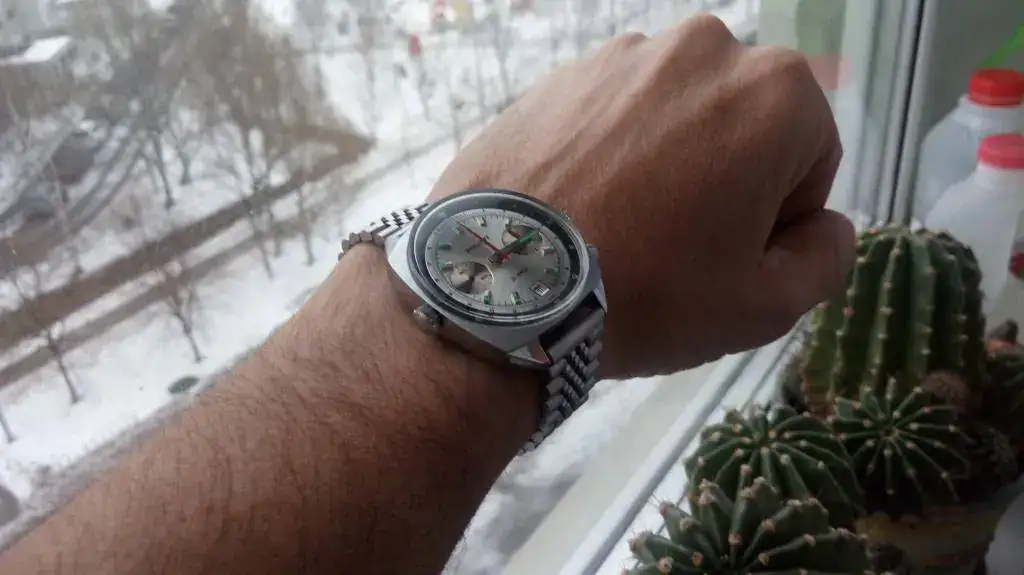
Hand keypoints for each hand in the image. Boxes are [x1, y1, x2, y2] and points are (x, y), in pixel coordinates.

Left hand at [428, 15, 853, 377]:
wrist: (501, 284)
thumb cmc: (647, 294)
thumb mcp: (765, 306)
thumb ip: (827, 257)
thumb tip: (827, 225)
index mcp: (775, 91)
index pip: (811, 160)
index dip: (777, 221)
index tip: (724, 257)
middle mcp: (704, 48)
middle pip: (743, 128)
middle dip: (726, 180)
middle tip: (674, 246)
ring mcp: (622, 53)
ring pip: (676, 119)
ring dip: (667, 163)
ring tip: (620, 227)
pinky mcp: (560, 73)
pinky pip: (613, 116)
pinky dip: (611, 152)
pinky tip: (581, 205)